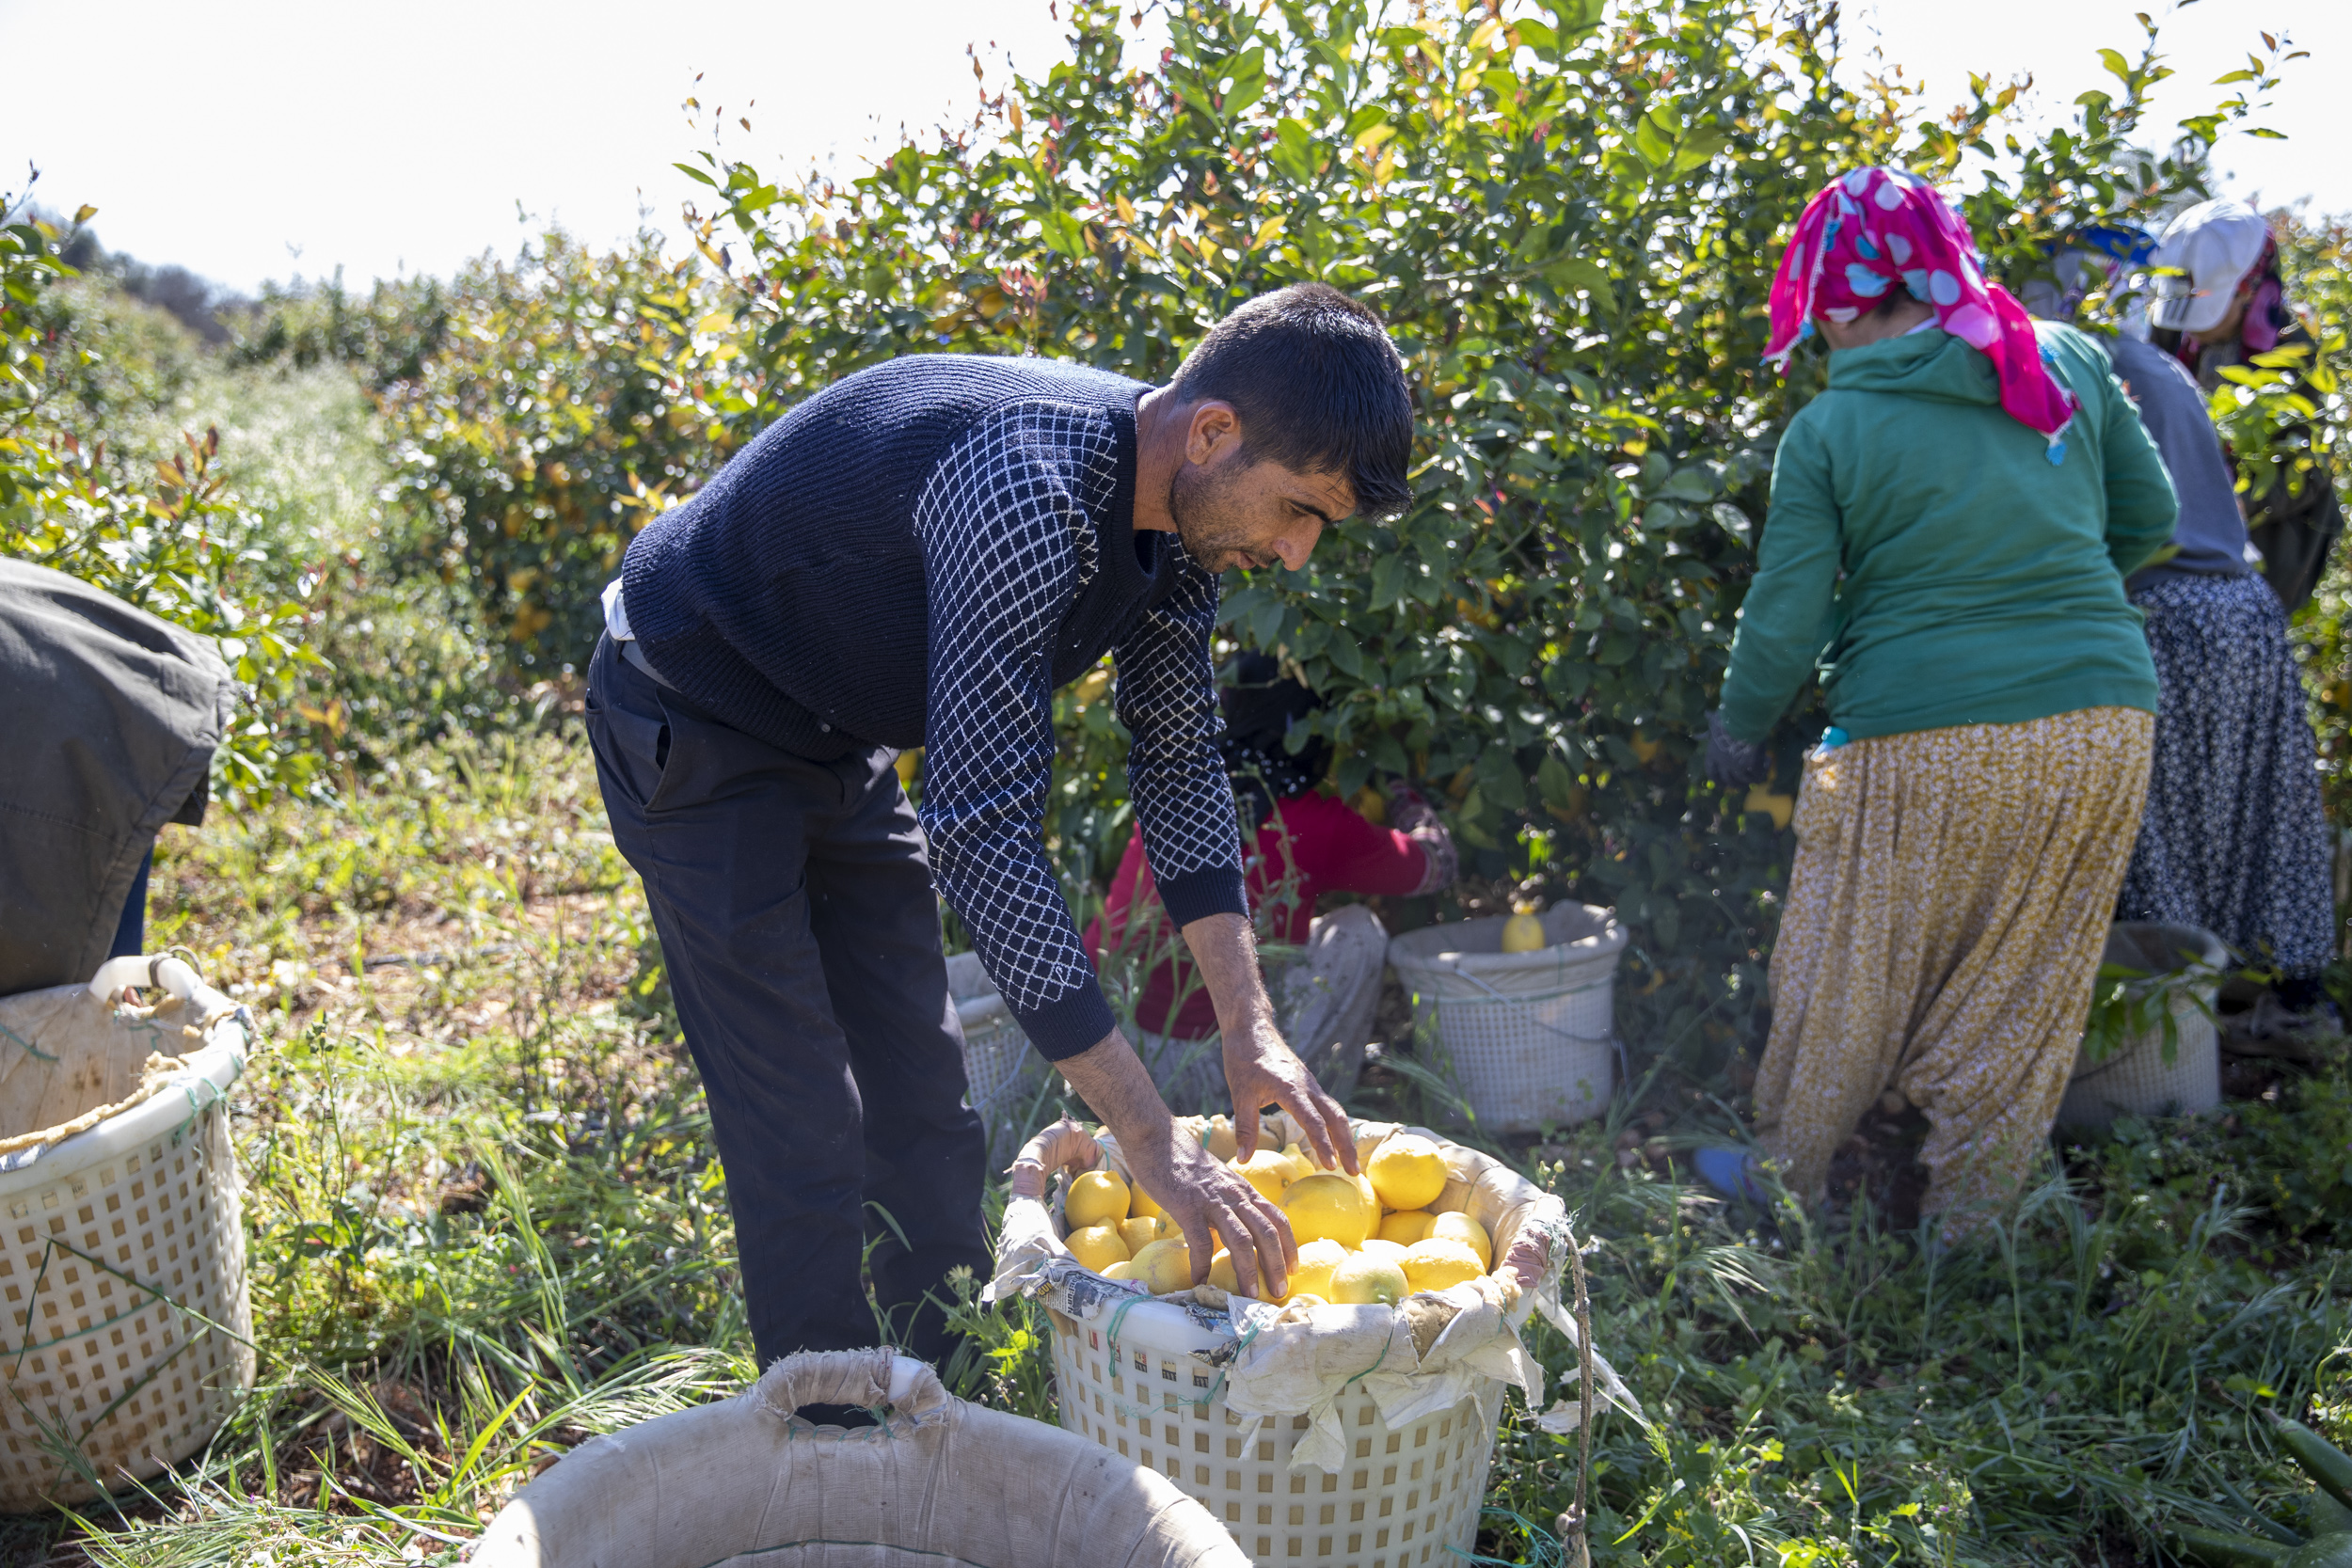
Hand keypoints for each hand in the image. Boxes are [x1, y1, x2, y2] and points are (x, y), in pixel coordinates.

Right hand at [1120, 1113, 1296, 1299]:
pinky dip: (1202, 1265)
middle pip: (1267, 1232)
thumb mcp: (1216, 1180)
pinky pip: (1201, 1241)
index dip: (1289, 1245)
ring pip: (1242, 1239)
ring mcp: (1212, 1200)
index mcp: (1243, 1189)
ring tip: (1249, 1295)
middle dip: (1276, 1264)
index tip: (1292, 1269)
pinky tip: (1199, 1281)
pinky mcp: (1188, 1205)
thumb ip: (1227, 1203)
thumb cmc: (1182, 1161)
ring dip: (1248, 1270)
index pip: (1277, 1218)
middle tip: (1279, 1291)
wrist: (1155, 1136)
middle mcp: (1234, 1195)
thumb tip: (1228, 1233)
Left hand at [1222, 1015, 1359, 1175]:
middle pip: (1336, 1118)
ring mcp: (1311, 1084)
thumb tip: (1243, 1160)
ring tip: (1349, 1163)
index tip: (1331, 1166)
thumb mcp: (1240, 1094)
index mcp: (1291, 1088)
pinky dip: (1335, 1126)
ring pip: (1336, 1112)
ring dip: (1345, 1137)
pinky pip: (1328, 1107)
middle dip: (1347, 1145)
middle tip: (1353, 1173)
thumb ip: (1245, 1128)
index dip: (1323, 1144)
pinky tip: (1334, 1140)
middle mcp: (1308, 1086)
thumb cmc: (1244, 1058)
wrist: (1252, 1027)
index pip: (1314, 1121)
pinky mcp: (1308, 1084)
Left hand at [1704, 710, 1771, 789]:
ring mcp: (1737, 766)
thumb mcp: (1717, 720)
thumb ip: (1712, 722)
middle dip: (1735, 784)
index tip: (1722, 784)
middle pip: (1727, 781)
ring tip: (1758, 772)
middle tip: (1742, 783)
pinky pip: (1757, 776)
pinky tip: (1768, 762)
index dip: (1717, 780)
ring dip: (1749, 779)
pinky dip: (1763, 771)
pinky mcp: (1751, 766)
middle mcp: (1723, 763)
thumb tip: (1706, 713)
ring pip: (1743, 781)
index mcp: (1713, 754)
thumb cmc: (1730, 717)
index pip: (1712, 773)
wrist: (1745, 719)